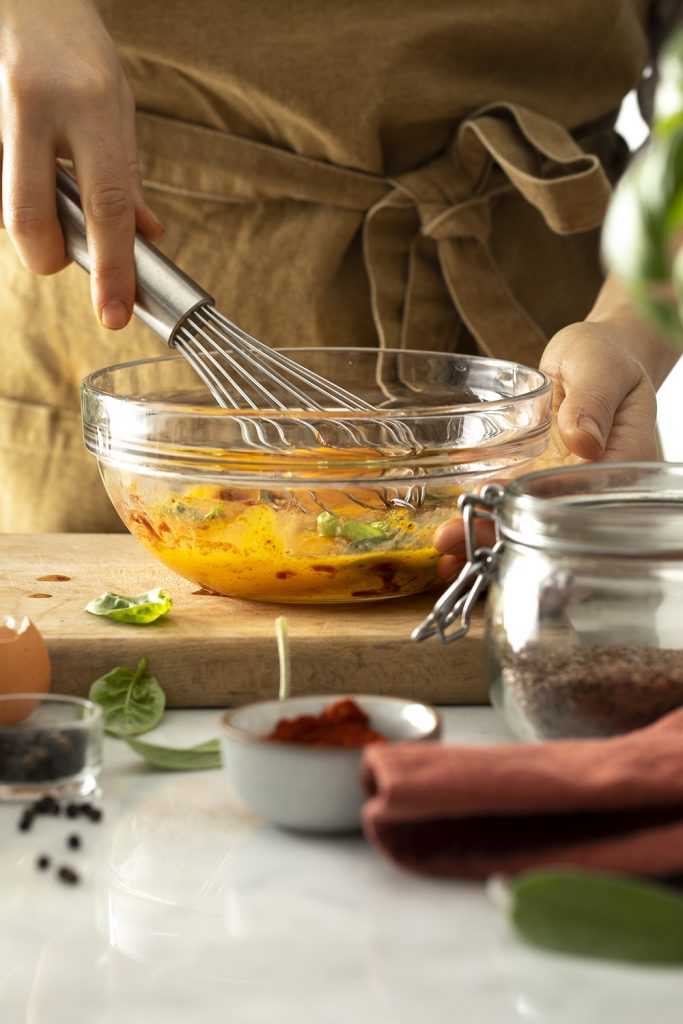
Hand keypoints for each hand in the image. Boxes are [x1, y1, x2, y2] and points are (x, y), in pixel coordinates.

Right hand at [0, 0, 162, 328]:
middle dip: (50, 259)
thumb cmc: (76, 49)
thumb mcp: (116, 104)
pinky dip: (17, 197)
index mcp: (89, 105)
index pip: (106, 206)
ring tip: (50, 185)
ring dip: (34, 221)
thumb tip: (147, 236)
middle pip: (31, 220)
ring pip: (8, 208)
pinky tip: (31, 173)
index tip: (115, 314)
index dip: (112, 268)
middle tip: (66, 258)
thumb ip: (127, 175)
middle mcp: (37, 107)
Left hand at [433, 295, 670, 581]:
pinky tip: (450, 528)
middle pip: (548, 519)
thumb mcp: (603, 368)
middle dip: (500, 532)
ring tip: (444, 542)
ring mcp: (560, 487)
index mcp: (623, 465)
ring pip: (524, 519)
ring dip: (484, 532)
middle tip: (451, 538)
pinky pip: (510, 501)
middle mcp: (592, 488)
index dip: (541, 508)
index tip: (500, 506)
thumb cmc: (606, 358)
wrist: (592, 358)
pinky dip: (482, 513)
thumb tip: (583, 439)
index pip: (583, 497)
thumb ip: (594, 400)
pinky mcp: (536, 482)